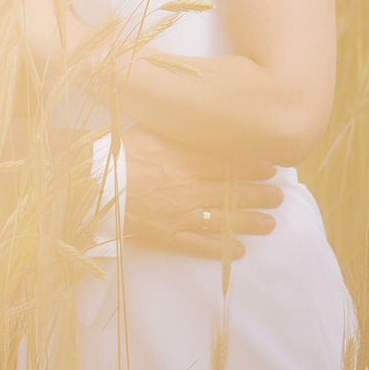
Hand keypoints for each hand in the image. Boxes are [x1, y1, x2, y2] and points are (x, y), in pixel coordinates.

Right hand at [119, 126, 281, 258]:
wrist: (91, 182)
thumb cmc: (116, 151)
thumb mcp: (148, 130)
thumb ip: (177, 130)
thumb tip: (198, 119)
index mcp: (184, 159)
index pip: (230, 163)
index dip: (254, 166)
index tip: (271, 168)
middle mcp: (189, 187)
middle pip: (234, 192)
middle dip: (261, 194)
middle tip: (278, 196)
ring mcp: (180, 213)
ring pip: (225, 220)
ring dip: (252, 222)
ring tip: (270, 223)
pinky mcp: (167, 234)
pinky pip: (200, 244)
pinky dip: (223, 249)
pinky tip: (240, 251)